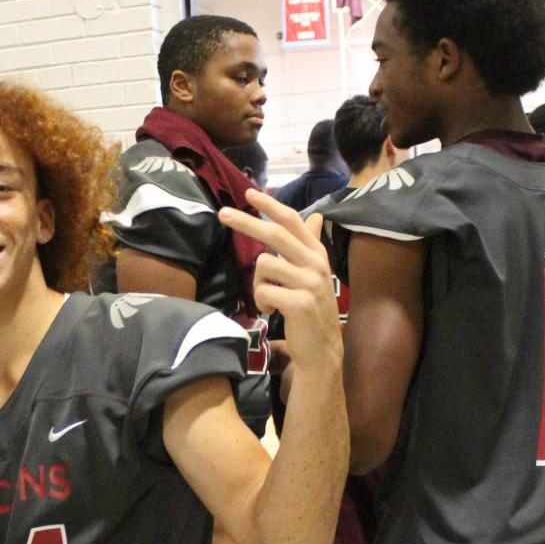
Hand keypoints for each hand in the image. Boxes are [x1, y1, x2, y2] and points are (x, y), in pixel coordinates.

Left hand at [219, 191, 341, 374]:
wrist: (322, 349)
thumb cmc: (311, 309)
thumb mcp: (313, 273)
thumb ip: (310, 244)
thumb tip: (316, 215)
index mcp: (316, 253)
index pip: (292, 221)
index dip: (270, 206)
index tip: (249, 194)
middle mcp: (315, 264)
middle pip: (274, 235)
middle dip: (246, 222)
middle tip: (222, 213)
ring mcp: (309, 282)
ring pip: (264, 265)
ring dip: (257, 284)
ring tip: (270, 298)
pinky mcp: (300, 302)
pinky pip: (264, 291)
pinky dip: (262, 303)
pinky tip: (273, 311)